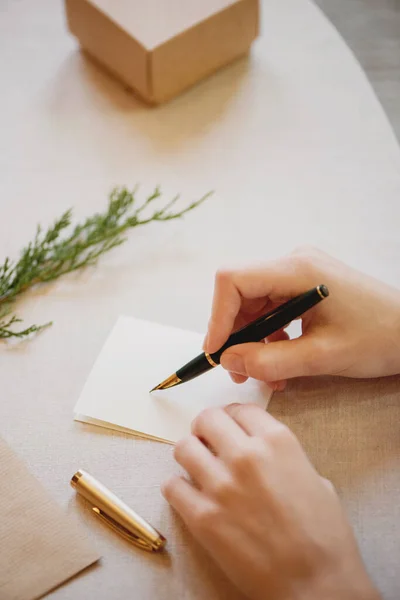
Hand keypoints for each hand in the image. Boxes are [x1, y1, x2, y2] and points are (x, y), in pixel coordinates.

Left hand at [162, 404, 379, 599]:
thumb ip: (284, 458)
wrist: (316, 583)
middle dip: (205, 428)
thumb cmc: (324, 535)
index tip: (228, 424)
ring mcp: (221, 485)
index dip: (232, 416)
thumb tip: (262, 452)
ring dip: (189, 455)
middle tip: (206, 440)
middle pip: (207, 419)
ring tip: (197, 467)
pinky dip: (177, 488)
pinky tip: (189, 496)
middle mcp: (246, 455)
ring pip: (183, 448)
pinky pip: (171, 486)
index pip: (241, 409)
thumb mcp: (315, 479)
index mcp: (278, 442)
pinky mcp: (203, 517)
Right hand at [204, 247, 399, 389]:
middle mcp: (294, 263)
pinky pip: (272, 308)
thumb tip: (228, 361)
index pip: (233, 280)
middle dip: (235, 335)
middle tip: (239, 372)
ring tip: (264, 374)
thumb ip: (269, 361)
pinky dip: (269, 336)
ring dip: (253, 341)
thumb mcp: (321, 357)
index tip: (217, 352)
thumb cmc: (380, 338)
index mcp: (297, 270)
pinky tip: (281, 362)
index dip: (217, 316)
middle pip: (241, 293)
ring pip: (255, 304)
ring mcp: (300, 272)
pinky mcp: (305, 286)